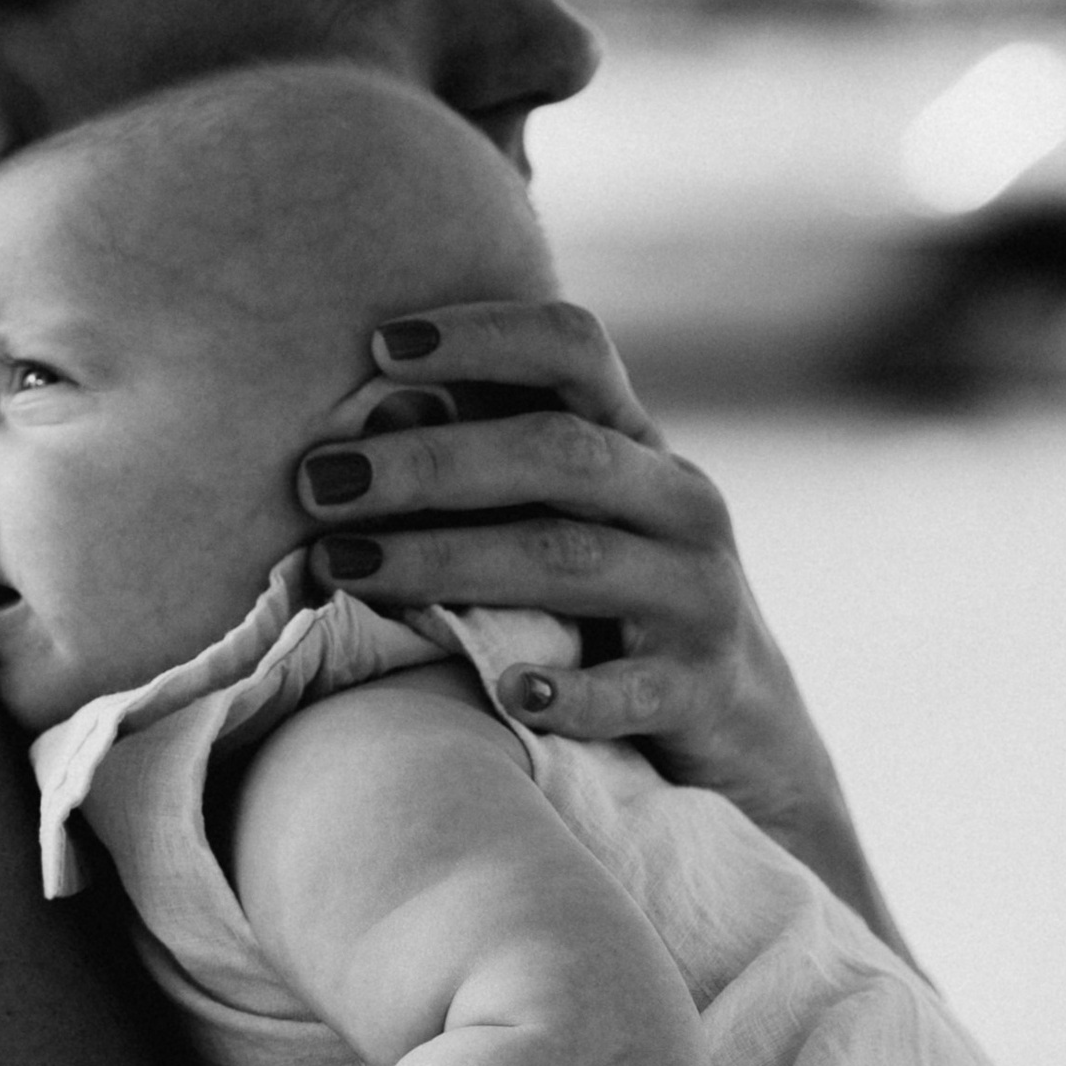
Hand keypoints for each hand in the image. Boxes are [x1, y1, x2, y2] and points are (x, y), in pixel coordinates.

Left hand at [293, 299, 855, 867]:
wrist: (748, 731)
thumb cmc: (613, 607)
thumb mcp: (571, 521)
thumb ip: (486, 470)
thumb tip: (357, 424)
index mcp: (638, 443)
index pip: (573, 348)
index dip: (483, 335)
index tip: (380, 346)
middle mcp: (679, 501)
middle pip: (556, 453)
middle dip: (429, 461)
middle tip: (316, 482)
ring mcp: (698, 595)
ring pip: (570, 559)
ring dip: (445, 559)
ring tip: (341, 568)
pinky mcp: (700, 689)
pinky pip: (630, 690)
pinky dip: (569, 693)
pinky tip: (507, 694)